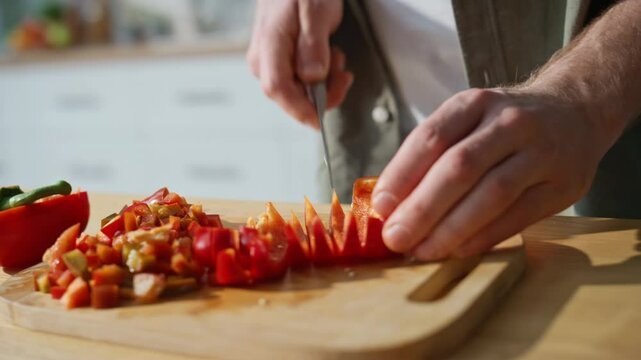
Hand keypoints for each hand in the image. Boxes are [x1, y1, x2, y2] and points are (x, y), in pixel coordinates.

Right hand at [247, 0, 352, 127]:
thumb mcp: (315, 11)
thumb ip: (313, 45)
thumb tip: (312, 78)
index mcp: (269, 46)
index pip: (279, 90)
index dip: (300, 110)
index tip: (321, 120)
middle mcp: (263, 59)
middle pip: (290, 95)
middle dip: (322, 92)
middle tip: (343, 72)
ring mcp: (270, 61)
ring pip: (298, 90)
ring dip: (324, 82)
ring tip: (336, 55)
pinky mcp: (279, 61)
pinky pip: (300, 80)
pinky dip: (319, 75)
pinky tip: (328, 56)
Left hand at [372, 88, 606, 259]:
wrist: (575, 111)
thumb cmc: (503, 124)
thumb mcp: (468, 119)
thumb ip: (432, 154)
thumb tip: (389, 204)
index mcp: (475, 103)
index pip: (431, 137)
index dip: (401, 174)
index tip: (380, 207)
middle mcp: (509, 122)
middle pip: (459, 167)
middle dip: (422, 208)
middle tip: (395, 238)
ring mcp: (541, 153)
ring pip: (491, 194)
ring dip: (451, 229)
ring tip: (422, 251)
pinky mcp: (563, 186)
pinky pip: (517, 216)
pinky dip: (483, 237)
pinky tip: (457, 251)